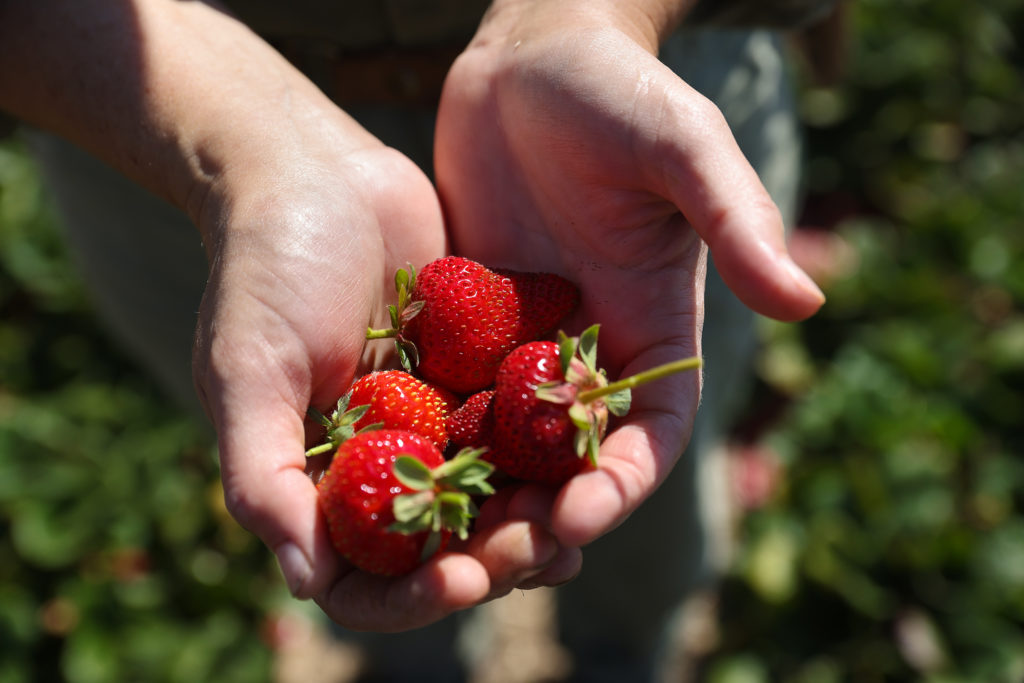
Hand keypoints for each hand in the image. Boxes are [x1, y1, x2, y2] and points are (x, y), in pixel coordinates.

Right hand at [0, 0, 576, 631]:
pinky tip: (594, 457)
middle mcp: (381, 460)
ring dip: (533, 518)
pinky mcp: (477, 373)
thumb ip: (263, 473)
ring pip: (491, 496)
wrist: (314, 171)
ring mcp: (434, 419)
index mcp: (319, 478)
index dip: (410, 596)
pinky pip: (521, 427)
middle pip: (440, 547)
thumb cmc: (264, 268)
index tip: (460, 581)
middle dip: (491, 559)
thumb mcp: (248, 370)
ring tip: (578, 523)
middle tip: (538, 547)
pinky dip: (553, 450)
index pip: (362, 577)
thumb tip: (304, 581)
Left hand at [435, 2, 824, 547]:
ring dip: (475, 491)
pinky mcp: (463, 319)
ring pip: (501, 439)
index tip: (580, 519)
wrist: (532, 55)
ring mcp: (520, 338)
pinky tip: (384, 466)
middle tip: (494, 558)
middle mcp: (588, 347)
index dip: (620, 483)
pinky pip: (444, 387)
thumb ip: (735, 222)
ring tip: (436, 538)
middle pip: (569, 457)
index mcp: (652, 327)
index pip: (648, 430)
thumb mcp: (683, 150)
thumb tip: (805, 303)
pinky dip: (423, 432)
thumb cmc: (620, 91)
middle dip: (539, 512)